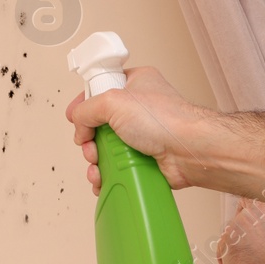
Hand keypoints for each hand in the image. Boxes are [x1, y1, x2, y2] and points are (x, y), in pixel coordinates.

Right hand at [66, 66, 211, 194]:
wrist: (190, 151)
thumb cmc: (166, 120)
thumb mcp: (113, 101)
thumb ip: (87, 109)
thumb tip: (79, 125)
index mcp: (135, 84)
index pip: (100, 88)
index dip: (85, 104)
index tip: (75, 117)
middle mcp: (139, 109)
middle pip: (99, 124)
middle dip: (88, 140)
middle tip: (91, 147)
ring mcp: (142, 136)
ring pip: (106, 149)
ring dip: (95, 162)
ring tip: (97, 167)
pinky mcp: (145, 160)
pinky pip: (117, 168)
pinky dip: (107, 175)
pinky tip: (103, 179)